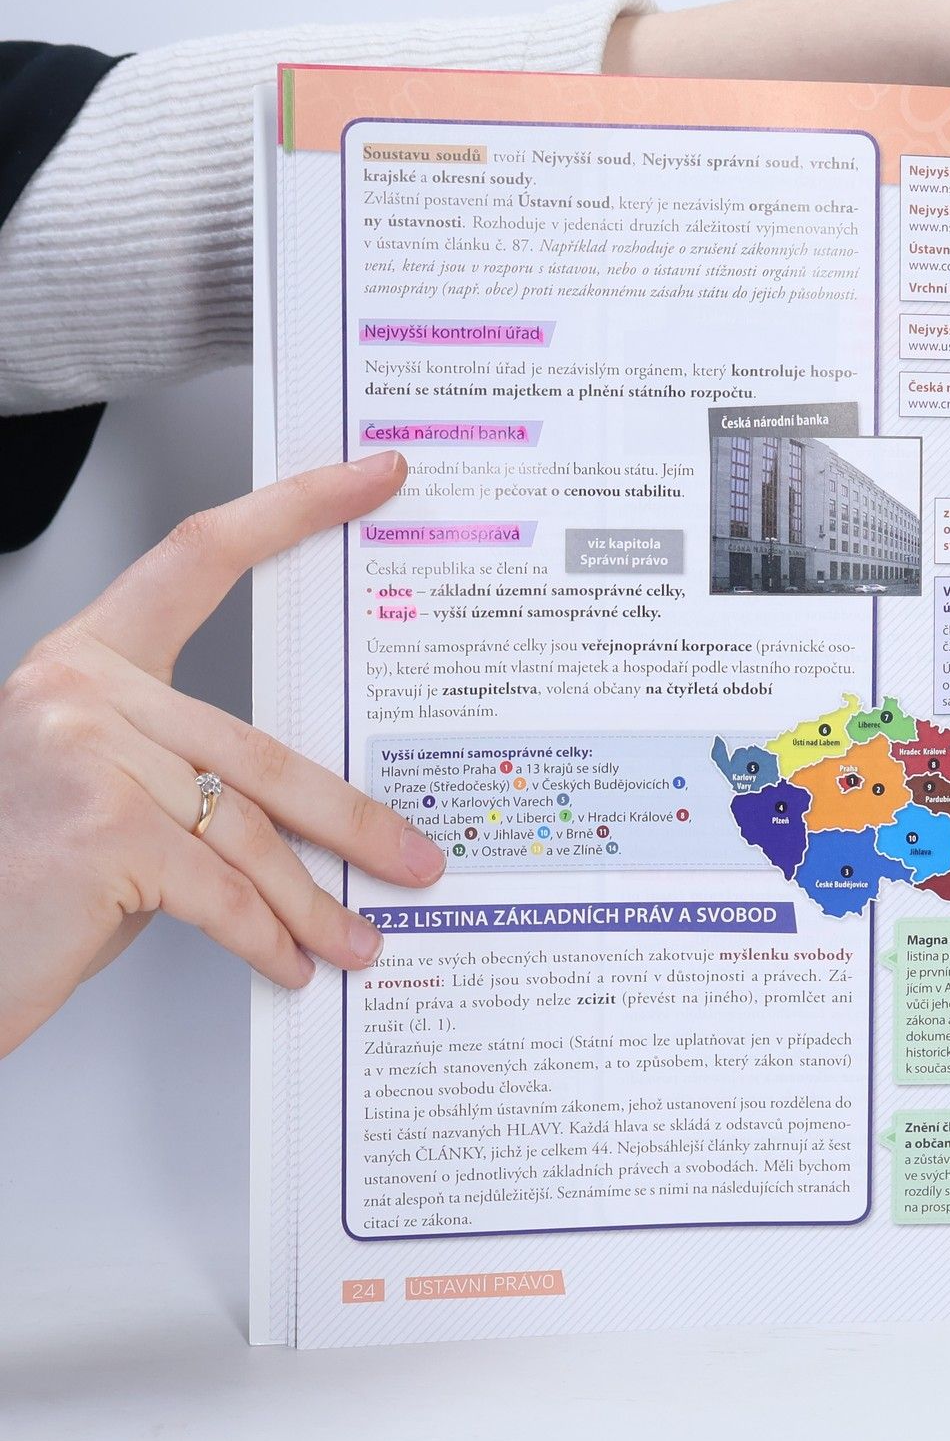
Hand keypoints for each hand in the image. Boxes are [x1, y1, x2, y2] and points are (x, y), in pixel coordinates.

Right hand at [0, 453, 444, 1057]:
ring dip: (317, 898)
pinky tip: (296, 963)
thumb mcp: (107, 801)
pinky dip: (268, 937)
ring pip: (251, 827)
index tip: (375, 477)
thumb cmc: (19, 884)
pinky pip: (221, 889)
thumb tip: (318, 813)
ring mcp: (85, 752)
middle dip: (352, 816)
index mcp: (87, 661)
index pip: (202, 552)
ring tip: (366, 936)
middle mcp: (78, 690)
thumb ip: (189, 781)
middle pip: (261, 745)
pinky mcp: (100, 829)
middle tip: (419, 853)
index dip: (296, 507)